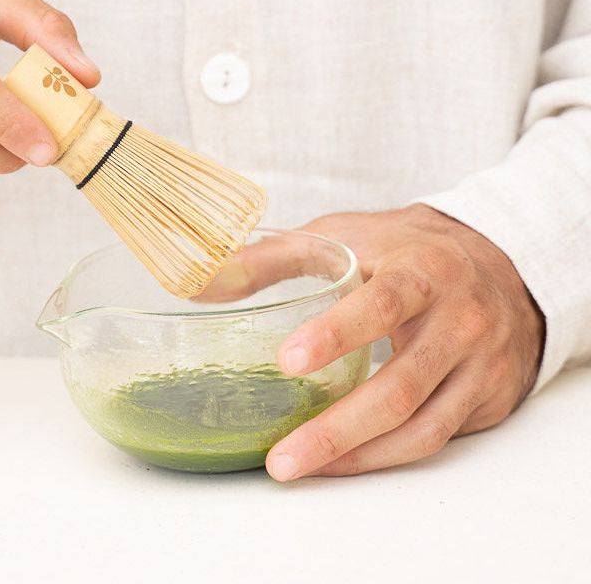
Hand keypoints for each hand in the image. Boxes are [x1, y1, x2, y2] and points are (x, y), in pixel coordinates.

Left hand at [215, 205, 544, 478]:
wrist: (498, 263)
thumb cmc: (404, 249)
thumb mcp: (345, 235)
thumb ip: (273, 258)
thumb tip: (204, 284)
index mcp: (422, 269)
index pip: (382, 303)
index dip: (336, 333)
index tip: (287, 361)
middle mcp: (459, 319)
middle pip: (401, 386)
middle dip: (337, 428)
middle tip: (281, 455)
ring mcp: (478, 363)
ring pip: (420, 426)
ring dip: (357, 455)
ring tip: (297, 467)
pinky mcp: (485, 395)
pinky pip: (435, 437)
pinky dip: (384, 456)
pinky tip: (342, 460)